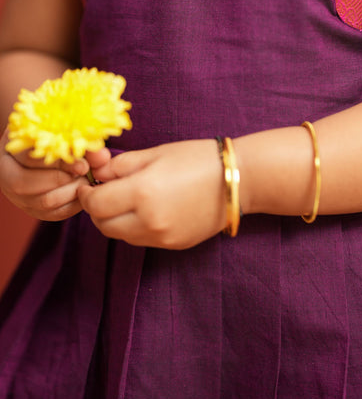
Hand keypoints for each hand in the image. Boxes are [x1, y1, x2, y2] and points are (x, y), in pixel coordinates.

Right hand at [0, 126, 110, 220]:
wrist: (47, 147)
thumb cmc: (55, 135)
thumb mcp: (64, 132)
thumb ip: (82, 143)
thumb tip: (102, 156)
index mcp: (10, 149)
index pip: (29, 158)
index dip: (57, 162)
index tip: (83, 164)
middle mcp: (7, 174)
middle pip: (28, 184)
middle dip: (64, 179)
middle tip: (86, 173)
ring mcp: (18, 196)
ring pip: (44, 201)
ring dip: (71, 192)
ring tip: (86, 180)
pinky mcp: (34, 210)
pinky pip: (55, 213)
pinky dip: (74, 204)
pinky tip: (83, 191)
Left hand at [77, 140, 226, 248]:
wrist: (239, 179)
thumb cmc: (198, 159)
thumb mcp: (156, 153)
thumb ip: (121, 165)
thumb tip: (97, 175)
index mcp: (142, 192)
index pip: (95, 204)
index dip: (86, 195)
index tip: (88, 186)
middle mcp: (149, 220)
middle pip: (103, 225)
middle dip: (97, 210)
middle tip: (103, 193)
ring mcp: (162, 237)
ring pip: (121, 236)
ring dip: (115, 220)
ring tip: (125, 201)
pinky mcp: (174, 245)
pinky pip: (142, 240)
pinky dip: (135, 227)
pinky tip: (146, 210)